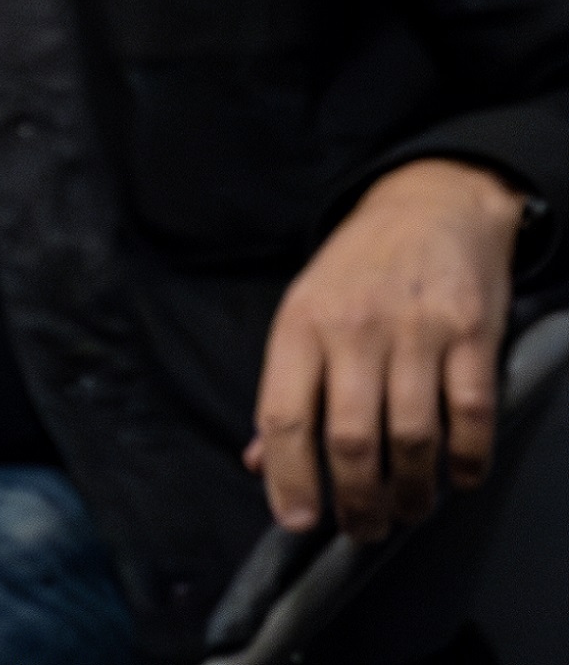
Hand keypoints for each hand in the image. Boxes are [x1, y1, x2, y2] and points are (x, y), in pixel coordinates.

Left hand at [245, 157, 529, 540]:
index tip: (297, 521)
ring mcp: (417, 331)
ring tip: (407, 511)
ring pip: (412, 436)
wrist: (429, 203)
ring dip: (411, 491)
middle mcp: (354, 329)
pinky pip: (470, 413)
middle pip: (350, 438)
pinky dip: (467, 459)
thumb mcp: (303, 311)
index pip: (282, 415)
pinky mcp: (472, 333)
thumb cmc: (357, 269)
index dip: (287, 477)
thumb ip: (286, 388)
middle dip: (356, 500)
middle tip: (362, 528)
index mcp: (300, 325)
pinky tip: (459, 478)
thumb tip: (257, 460)